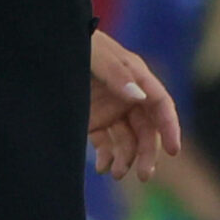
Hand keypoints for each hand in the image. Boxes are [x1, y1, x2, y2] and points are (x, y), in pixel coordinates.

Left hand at [88, 26, 180, 181]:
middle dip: (147, 153)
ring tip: (116, 173)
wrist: (45, 45)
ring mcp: (110, 110)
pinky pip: (105, 144)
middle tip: (145, 176)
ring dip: (126, 159)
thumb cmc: (75, 43)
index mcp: (135, 77)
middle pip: (146, 130)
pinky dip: (107, 158)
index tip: (173, 150)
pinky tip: (102, 168)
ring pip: (127, 141)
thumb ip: (116, 73)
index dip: (169, 128)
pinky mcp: (92, 121)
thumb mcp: (94, 53)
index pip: (160, 105)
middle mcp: (127, 96)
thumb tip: (139, 97)